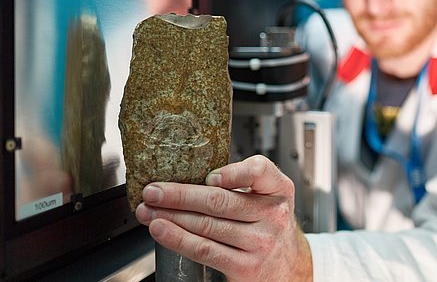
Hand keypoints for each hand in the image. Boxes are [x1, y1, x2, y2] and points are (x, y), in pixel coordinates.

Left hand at [135, 155, 312, 281]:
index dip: (231, 172)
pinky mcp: (245, 266)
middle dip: (179, 195)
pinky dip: (178, 239)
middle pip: (219, 201)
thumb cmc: (269, 225)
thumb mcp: (269, 196)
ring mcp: (260, 242)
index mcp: (279, 189)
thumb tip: (190, 175)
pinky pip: (205, 250)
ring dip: (171, 217)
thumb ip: (242, 183)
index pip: (259, 171)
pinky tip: (161, 231)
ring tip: (148, 210)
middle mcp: (273, 215)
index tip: (207, 176)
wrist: (288, 266)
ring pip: (207, 225)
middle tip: (153, 191)